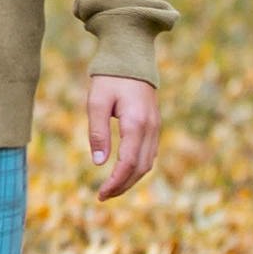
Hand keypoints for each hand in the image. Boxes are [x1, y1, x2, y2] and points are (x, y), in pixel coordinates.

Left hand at [86, 74, 160, 200]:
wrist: (130, 57)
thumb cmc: (109, 78)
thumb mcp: (96, 103)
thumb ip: (98, 132)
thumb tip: (99, 163)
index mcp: (136, 123)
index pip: (129, 163)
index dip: (116, 182)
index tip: (101, 194)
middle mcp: (151, 128)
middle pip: (141, 168)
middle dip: (123, 185)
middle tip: (103, 196)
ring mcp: (155, 126)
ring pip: (148, 163)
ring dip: (131, 179)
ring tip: (112, 189)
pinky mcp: (154, 125)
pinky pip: (150, 153)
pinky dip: (138, 167)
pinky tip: (124, 172)